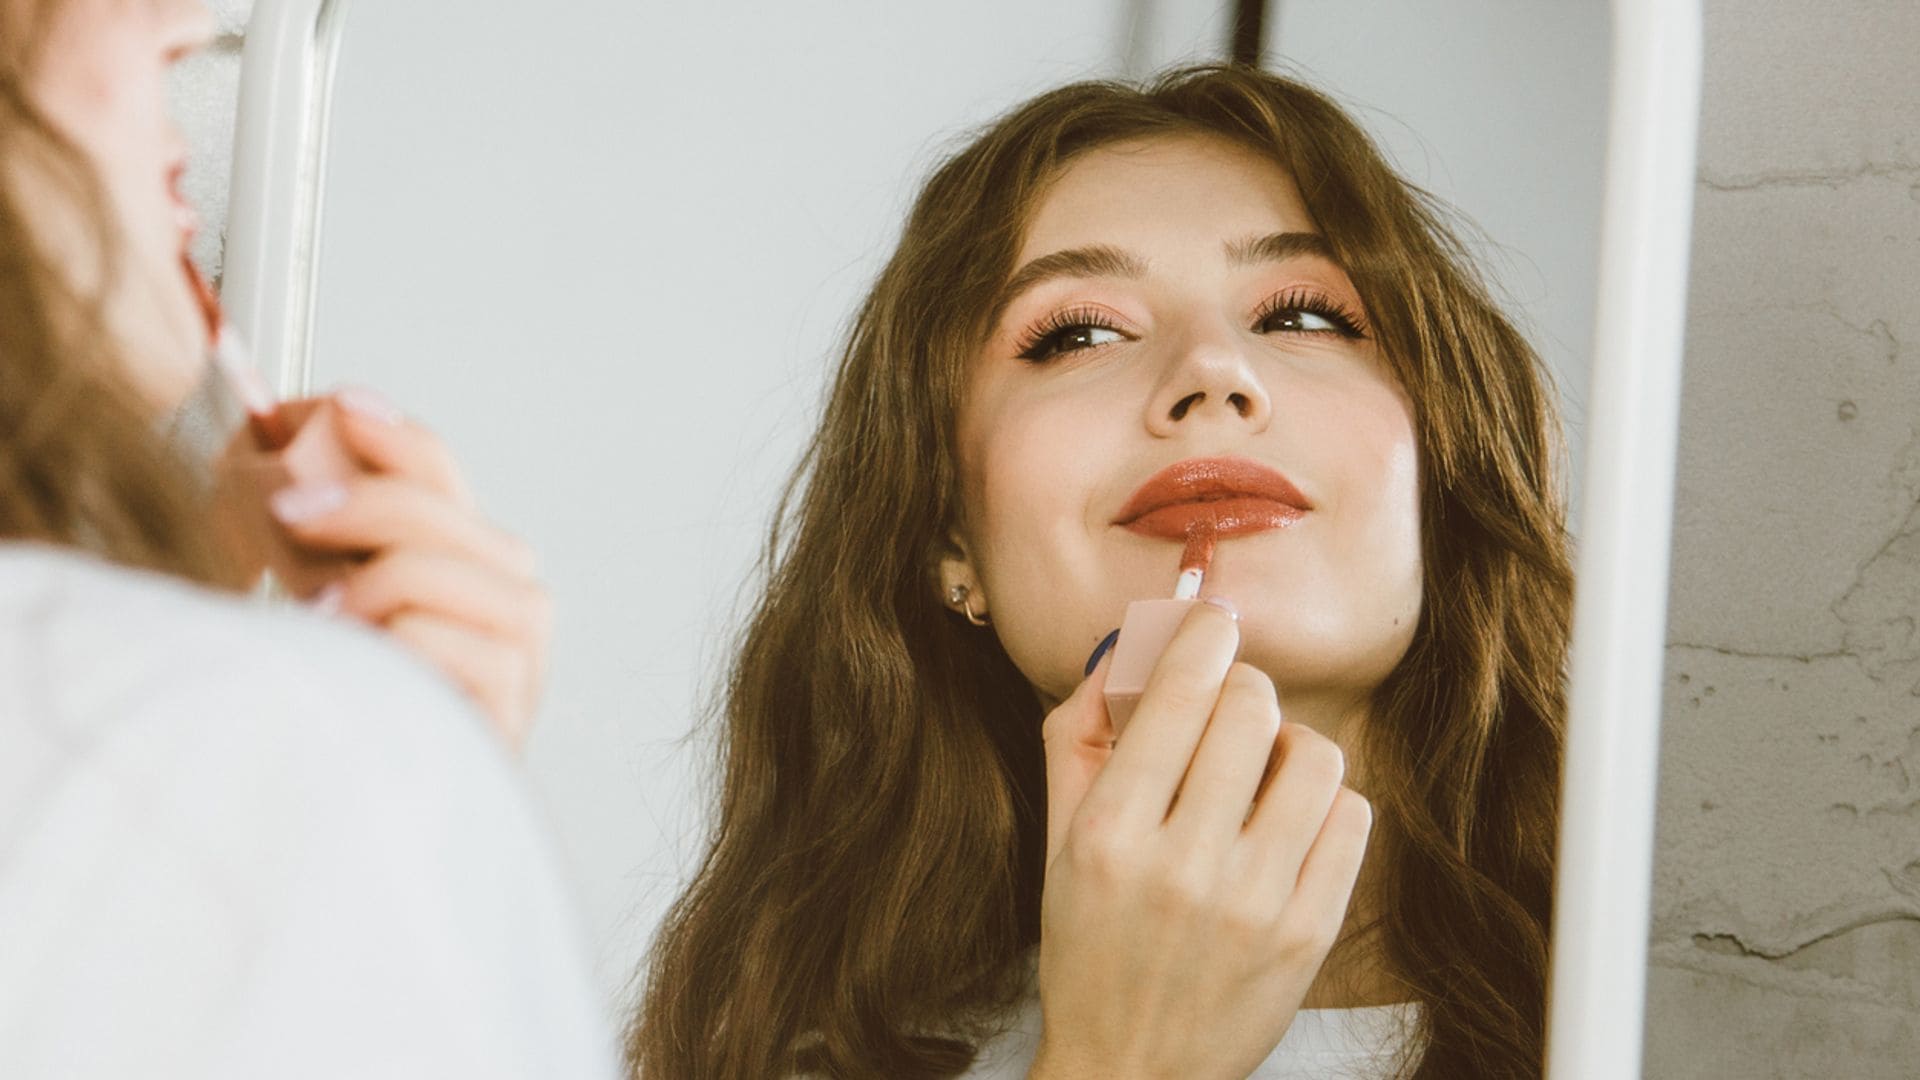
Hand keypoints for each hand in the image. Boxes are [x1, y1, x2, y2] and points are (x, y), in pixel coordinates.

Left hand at [215, 388, 551, 748]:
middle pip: (449, 515)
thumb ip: (314, 532)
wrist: (360, 825)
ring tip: (324, 621)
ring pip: (453, 577)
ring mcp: (519, 662)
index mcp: (464, 565)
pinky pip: (458, 649)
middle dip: (363, 501)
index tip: (338, 407)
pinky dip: (399, 645)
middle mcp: (508, 605)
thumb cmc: (344, 708)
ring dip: (377, 584)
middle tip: (285, 513)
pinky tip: (362, 665)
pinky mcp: (509, 716)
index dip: (393, 433)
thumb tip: (268, 442)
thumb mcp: (320, 601)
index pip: (441, 474)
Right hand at [1030, 602, 1371, 1079]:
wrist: (1133, 1069)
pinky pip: (1352, 818)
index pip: (1180, 694)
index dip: (1203, 637)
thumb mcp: (1059, 843)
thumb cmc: (1090, 947)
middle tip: (1229, 707)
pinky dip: (1325, 802)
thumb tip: (1124, 649)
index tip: (1211, 624)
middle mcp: (1183, 866)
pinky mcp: (1308, 934)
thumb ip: (1076, 738)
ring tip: (1262, 772)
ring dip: (1289, 745)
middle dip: (1242, 689)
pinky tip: (1289, 822)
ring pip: (1314, 757)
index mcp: (1111, 835)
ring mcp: (1255, 904)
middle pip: (1251, 710)